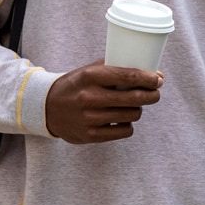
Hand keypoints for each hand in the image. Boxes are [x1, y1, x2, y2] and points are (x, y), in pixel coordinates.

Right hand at [45, 60, 162, 143]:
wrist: (46, 108)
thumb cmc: (76, 86)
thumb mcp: (90, 70)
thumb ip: (117, 68)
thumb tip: (153, 73)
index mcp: (90, 76)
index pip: (128, 76)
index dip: (148, 79)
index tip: (158, 80)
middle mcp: (89, 97)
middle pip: (134, 98)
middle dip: (151, 96)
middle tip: (155, 94)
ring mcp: (89, 118)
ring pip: (131, 115)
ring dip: (138, 110)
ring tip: (134, 106)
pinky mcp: (89, 135)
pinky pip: (123, 131)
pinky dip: (128, 125)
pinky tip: (123, 120)